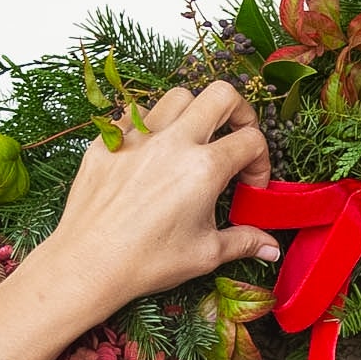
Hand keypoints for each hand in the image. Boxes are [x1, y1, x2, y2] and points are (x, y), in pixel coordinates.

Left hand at [0, 82, 278, 359]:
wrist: (88, 265)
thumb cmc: (148, 262)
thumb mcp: (205, 254)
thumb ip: (244, 241)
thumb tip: (272, 246)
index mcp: (203, 169)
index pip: (251, 140)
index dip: (261, 161)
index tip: (249, 186)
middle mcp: (173, 142)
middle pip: (221, 95)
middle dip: (239, 112)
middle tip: (235, 138)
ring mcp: (137, 137)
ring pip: (177, 96)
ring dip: (194, 113)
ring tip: (193, 143)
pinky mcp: (107, 141)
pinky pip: (135, 115)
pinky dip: (151, 126)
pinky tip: (152, 154)